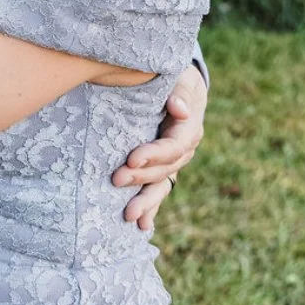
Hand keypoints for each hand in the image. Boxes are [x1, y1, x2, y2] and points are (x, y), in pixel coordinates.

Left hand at [112, 61, 206, 230]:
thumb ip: (180, 92)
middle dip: (140, 177)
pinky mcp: (162, 169)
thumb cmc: (173, 78)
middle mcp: (183, 150)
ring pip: (161, 185)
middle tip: (115, 180)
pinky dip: (151, 209)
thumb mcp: (180, 79)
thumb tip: (179, 110)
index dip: (154, 154)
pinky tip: (141, 226)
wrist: (176, 86)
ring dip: (146, 202)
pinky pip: (158, 191)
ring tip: (128, 217)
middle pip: (164, 169)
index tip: (131, 158)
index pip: (173, 146)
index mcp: (189, 128)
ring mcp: (173, 163)